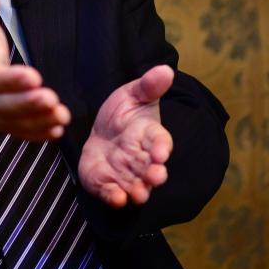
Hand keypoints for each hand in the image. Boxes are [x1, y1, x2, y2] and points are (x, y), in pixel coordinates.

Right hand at [0, 0, 70, 140]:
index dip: (11, 80)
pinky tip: (56, 130)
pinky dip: (38, 133)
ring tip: (61, 116)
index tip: (33, 76)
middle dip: (29, 104)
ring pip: (15, 121)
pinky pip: (21, 131)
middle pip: (5, 105)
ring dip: (39, 120)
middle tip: (51, 99)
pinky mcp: (6, 122)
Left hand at [78, 65, 173, 207]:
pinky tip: (116, 198)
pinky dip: (114, 197)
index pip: (161, 142)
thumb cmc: (124, 112)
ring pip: (135, 185)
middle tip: (156, 177)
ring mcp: (125, 173)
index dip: (162, 147)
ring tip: (139, 194)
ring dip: (138, 191)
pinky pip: (111, 192)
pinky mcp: (106, 182)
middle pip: (152, 168)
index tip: (162, 152)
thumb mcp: (133, 94)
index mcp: (150, 135)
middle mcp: (142, 158)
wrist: (102, 130)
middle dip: (155, 174)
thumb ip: (149, 85)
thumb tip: (166, 70)